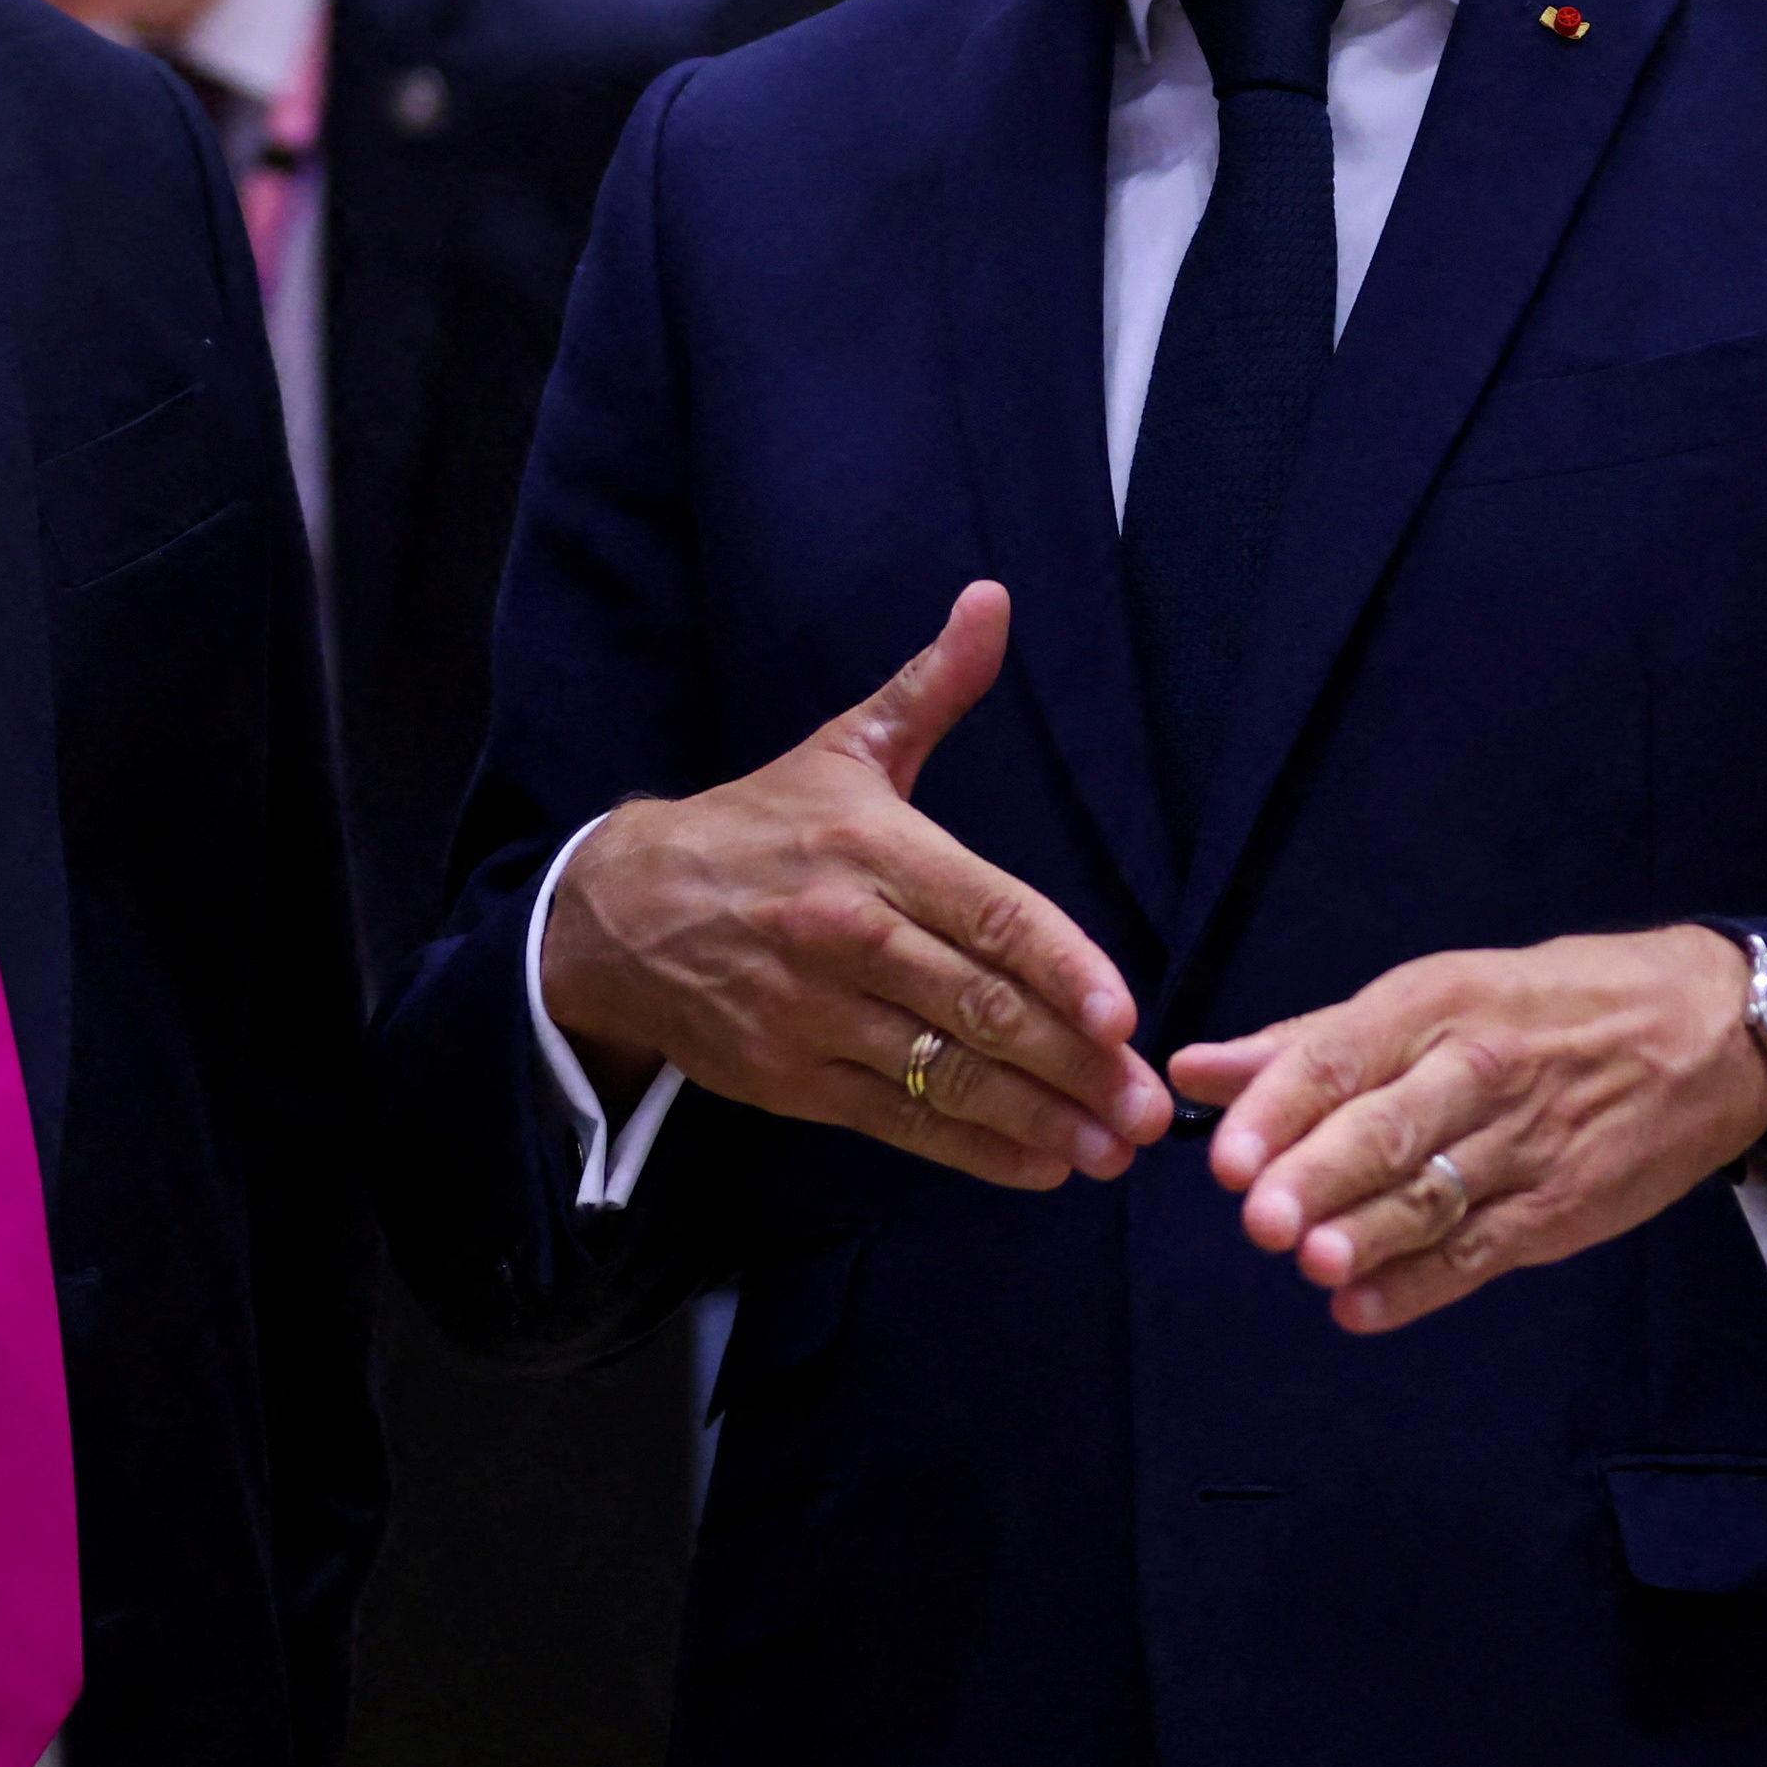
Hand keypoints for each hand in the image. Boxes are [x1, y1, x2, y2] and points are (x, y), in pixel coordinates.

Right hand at [538, 583, 1171, 1193]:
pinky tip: (1036, 1165)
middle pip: (978, 1007)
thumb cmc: (757, 829)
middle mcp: (847, 934)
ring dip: (1038, 1119)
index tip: (1123, 1014)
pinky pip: (896, 1118)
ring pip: (945, 1075)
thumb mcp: (843, 751)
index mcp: (875, 851)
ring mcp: (814, 1012)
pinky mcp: (789, 1077)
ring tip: (1109, 1150)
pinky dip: (971, 1149)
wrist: (620, 909)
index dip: (1060, 967)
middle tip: (1145, 1109)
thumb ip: (931, 688)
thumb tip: (992, 601)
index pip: (989, 912)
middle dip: (1073, 1064)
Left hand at [1167, 926, 1766, 1333]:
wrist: (1710, 1031)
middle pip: (1388, 1129)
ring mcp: (1526, 1145)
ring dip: (1369, 1234)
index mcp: (1434, 1005)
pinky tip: (1360, 1310)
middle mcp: (1478, 1072)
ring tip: (1313, 1263)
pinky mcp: (1562, 1208)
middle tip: (1261, 1218)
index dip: (1279, 1110)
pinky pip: (1481, 1251)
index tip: (1226, 1157)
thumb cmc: (1546, 1007)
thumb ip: (1308, 1042)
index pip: (1340, 1058)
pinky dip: (1420, 1286)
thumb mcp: (1434, 995)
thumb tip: (1195, 1069)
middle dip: (1321, 1175)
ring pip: (1434, 1196)